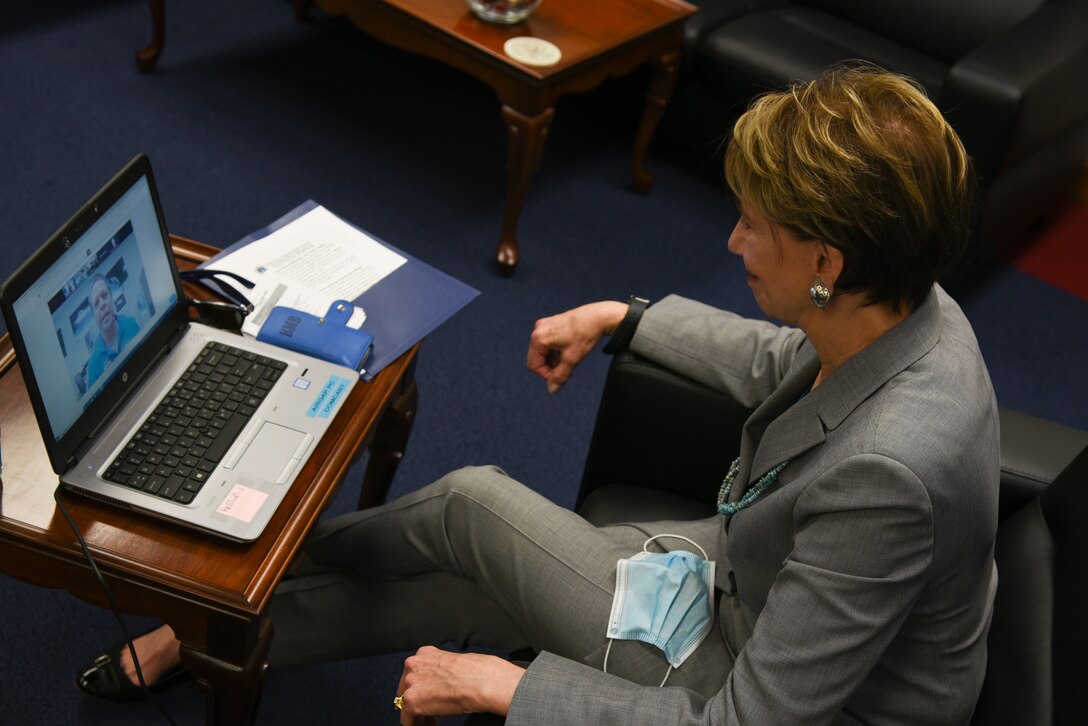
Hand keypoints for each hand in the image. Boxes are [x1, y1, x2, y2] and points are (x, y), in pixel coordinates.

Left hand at [395, 646, 524, 724]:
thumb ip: (441, 670)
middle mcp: (413, 665)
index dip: (423, 688)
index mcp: (424, 653)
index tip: (432, 696)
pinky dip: (417, 725)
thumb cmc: (478, 672)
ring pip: (406, 704)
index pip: (415, 674)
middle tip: (432, 712)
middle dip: (419, 700)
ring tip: (432, 721)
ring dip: (419, 714)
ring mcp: (411, 683)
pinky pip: (407, 720)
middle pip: (406, 688)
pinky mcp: (412, 702)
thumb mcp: (454, 663)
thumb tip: (441, 682)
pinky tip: (433, 725)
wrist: (482, 681)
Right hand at [527, 301, 627, 393]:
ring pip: (543, 351)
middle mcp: (538, 330)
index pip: (534, 365)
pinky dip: (555, 351)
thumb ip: (560, 376)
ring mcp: (544, 325)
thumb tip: (552, 390)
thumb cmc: (584, 335)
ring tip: (569, 361)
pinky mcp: (551, 323)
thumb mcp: (571, 359)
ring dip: (553, 360)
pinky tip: (568, 351)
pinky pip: (547, 343)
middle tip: (567, 371)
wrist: (598, 316)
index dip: (546, 375)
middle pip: (537, 358)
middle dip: (550, 367)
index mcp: (539, 338)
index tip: (561, 377)